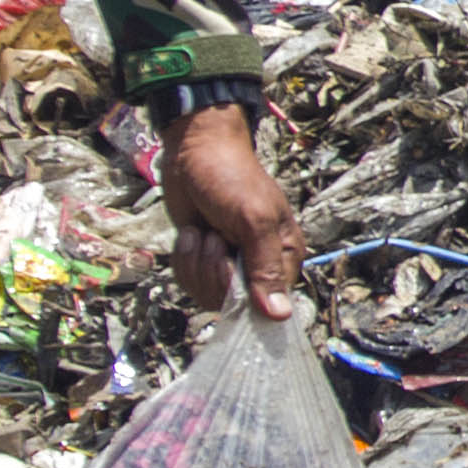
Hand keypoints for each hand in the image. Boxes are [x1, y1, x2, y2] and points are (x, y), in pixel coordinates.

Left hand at [162, 102, 301, 315]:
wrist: (195, 150)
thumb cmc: (231, 177)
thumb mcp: (253, 220)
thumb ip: (266, 268)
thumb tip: (281, 317)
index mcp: (285, 257)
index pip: (269, 305)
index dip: (244, 296)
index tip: (230, 267)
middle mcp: (259, 266)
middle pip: (231, 303)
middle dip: (213, 271)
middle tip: (215, 236)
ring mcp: (229, 264)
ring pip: (205, 293)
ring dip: (195, 262)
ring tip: (203, 231)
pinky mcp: (203, 259)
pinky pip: (188, 281)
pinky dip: (183, 258)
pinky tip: (192, 233)